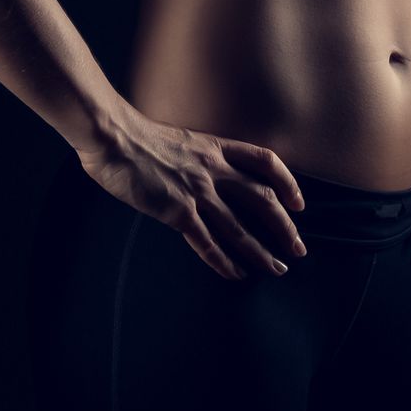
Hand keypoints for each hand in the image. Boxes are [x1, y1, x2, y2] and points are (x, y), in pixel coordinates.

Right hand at [76, 108, 306, 280]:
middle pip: (262, 199)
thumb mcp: (179, 140)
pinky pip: (207, 242)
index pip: (265, 161)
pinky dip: (224, 262)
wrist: (112, 136)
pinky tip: (235, 274)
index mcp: (215, 148)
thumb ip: (196, 158)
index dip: (287, 182)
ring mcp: (196, 191)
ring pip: (240, 227)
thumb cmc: (135, 136)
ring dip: (262, 252)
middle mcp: (213, 170)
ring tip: (277, 269)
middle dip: (285, 227)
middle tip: (298, 249)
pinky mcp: (176, 211)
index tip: (297, 203)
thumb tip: (202, 176)